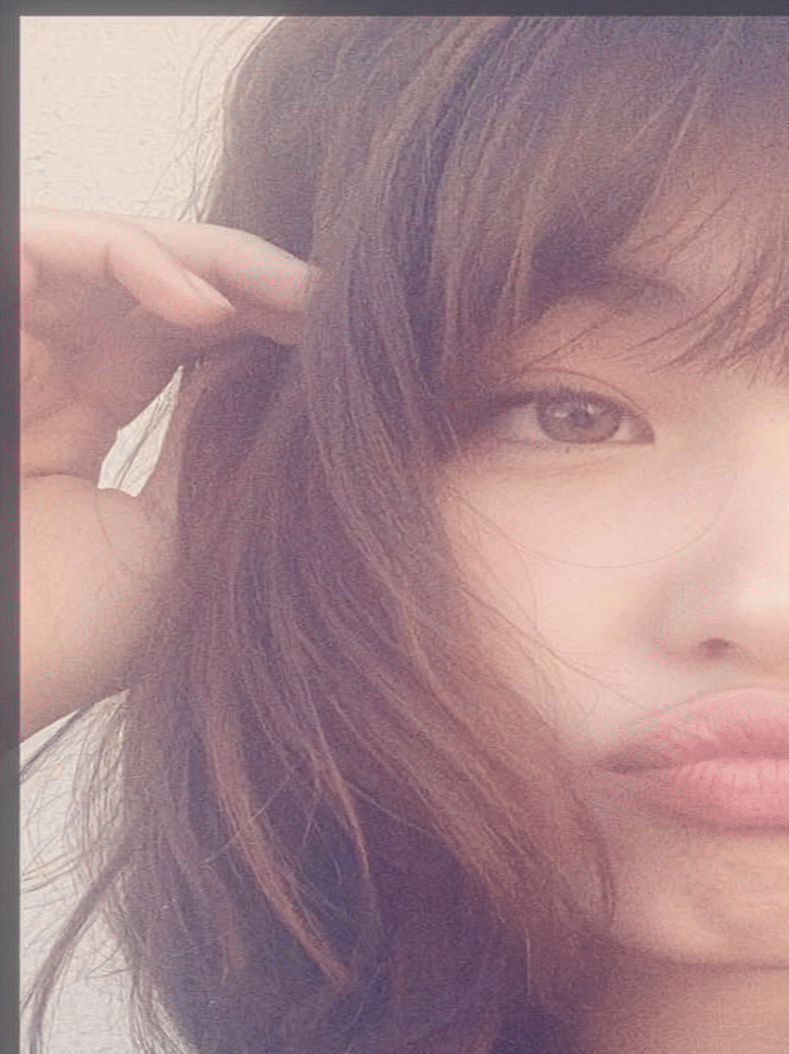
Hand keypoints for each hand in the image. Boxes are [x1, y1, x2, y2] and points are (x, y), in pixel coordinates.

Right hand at [19, 209, 308, 737]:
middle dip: (261, 282)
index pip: (184, 331)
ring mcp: (14, 344)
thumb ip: (215, 447)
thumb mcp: (177, 533)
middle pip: (163, 279)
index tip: (351, 344)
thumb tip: (290, 383)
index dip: (266, 319)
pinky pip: (43, 247)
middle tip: (341, 305)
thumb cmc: (75, 631)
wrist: (4, 668)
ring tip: (298, 299)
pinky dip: (130, 257)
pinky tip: (207, 304)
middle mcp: (49, 364)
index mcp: (87, 408)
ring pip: (119, 250)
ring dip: (220, 263)